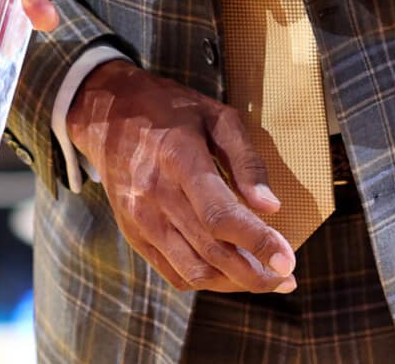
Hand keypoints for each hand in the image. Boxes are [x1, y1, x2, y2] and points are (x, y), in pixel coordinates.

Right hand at [68, 60, 296, 293]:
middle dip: (256, 273)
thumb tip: (270, 207)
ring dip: (234, 284)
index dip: (257, 242)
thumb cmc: (171, 110)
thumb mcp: (216, 116)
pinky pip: (173, 273)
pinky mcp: (133, 233)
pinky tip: (228, 273)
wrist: (107, 115)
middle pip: (211, 252)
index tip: (288, 260)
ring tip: (264, 279)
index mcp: (179, 159)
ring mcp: (140, 218)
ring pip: (194, 271)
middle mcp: (155, 194)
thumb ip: (246, 160)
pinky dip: (206, 280)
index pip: (220, 215)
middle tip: (287, 278)